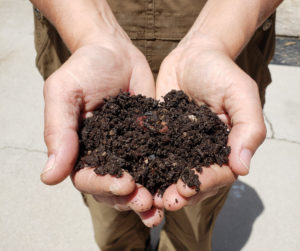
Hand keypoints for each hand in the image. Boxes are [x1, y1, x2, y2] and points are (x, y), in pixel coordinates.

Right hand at [41, 39, 162, 226]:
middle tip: (147, 202)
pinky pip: (157, 161)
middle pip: (113, 187)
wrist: (114, 52)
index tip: (125, 183)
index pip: (87, 177)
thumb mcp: (64, 93)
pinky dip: (165, 176)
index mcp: (80, 149)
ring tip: (161, 206)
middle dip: (129, 198)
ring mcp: (128, 149)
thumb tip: (49, 178)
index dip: (104, 184)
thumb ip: (58, 132)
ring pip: (136, 182)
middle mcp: (104, 154)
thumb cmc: (85, 68)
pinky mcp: (149, 140)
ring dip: (148, 197)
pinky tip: (177, 185)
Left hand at [155, 37, 265, 209]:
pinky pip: (154, 155)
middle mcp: (203, 151)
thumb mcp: (240, 93)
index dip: (204, 184)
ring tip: (146, 197)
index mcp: (225, 146)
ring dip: (160, 187)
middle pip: (194, 180)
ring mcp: (180, 145)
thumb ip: (247, 128)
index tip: (185, 190)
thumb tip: (243, 168)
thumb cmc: (219, 71)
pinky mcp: (161, 137)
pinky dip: (145, 167)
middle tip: (162, 202)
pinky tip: (134, 175)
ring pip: (172, 173)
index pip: (218, 173)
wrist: (192, 56)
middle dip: (179, 194)